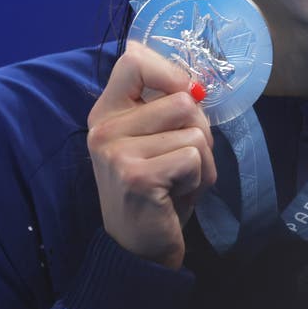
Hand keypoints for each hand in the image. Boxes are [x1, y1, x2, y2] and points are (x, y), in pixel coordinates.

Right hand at [87, 43, 215, 268]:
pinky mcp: (137, 176)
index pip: (134, 60)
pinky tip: (177, 194)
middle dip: (199, 130)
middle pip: (182, 99)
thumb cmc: (156, 188)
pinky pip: (194, 158)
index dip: (170, 71)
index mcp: (106, 112)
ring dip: (203, 160)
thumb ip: (165, 107)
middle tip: (182, 160)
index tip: (184, 94)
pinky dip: (200, 178)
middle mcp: (104, 128)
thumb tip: (195, 85)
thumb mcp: (153, 139)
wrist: (139, 249)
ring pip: (195, 130)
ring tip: (179, 179)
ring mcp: (117, 152)